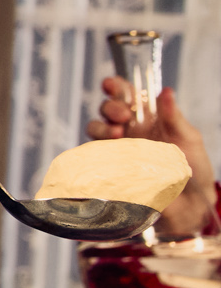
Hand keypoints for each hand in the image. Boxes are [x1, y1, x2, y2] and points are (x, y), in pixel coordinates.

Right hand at [89, 77, 215, 238]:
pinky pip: (93, 153)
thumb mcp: (188, 137)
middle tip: (123, 116)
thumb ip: (173, 115)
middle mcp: (130, 130)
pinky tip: (110, 151)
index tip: (110, 84)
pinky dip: (96, 148)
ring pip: (95, 128)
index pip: (126, 95)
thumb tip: (166, 91)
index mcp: (148, 118)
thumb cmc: (194, 168)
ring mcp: (118, 148)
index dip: (115, 86)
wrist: (189, 203)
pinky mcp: (110, 166)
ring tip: (118, 134)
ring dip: (102, 127)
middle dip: (110, 107)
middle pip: (106, 109)